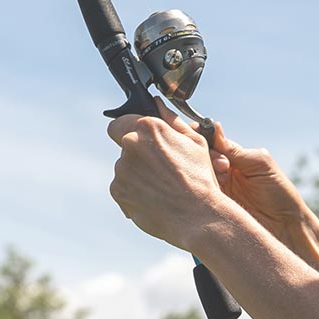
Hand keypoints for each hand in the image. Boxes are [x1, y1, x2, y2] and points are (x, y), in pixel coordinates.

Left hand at [107, 99, 234, 251]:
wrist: (197, 215)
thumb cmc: (200, 177)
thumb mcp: (195, 142)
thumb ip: (172, 120)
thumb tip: (157, 103)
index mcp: (149, 128)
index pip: (120, 121)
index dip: (130, 130)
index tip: (144, 141)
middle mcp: (130, 145)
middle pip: (125, 146)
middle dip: (140, 154)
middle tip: (163, 168)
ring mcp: (122, 169)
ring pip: (125, 168)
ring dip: (138, 174)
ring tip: (163, 186)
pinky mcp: (118, 191)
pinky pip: (123, 187)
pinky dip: (135, 191)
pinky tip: (155, 198)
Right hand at [209, 128, 311, 247]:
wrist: (285, 226)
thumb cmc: (279, 192)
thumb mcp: (260, 163)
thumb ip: (235, 149)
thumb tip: (214, 127)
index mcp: (233, 159)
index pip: (210, 143)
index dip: (202, 137)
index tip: (199, 133)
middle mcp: (221, 173)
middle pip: (199, 157)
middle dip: (205, 156)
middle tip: (223, 166)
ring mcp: (214, 191)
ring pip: (196, 175)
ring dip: (203, 173)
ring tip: (223, 177)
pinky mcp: (211, 208)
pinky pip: (197, 196)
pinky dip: (199, 190)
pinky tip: (208, 189)